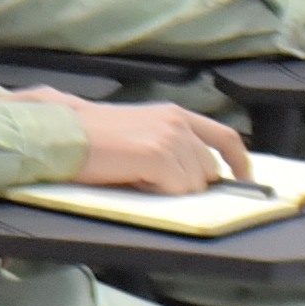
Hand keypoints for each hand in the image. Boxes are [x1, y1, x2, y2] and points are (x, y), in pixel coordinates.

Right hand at [60, 101, 252, 193]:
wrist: (60, 136)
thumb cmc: (88, 138)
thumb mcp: (139, 131)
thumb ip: (172, 142)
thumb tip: (198, 171)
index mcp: (174, 114)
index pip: (225, 137)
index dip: (239, 162)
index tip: (245, 180)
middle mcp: (178, 122)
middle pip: (208, 170)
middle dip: (186, 183)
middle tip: (149, 178)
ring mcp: (170, 139)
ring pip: (192, 185)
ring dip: (166, 188)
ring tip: (133, 173)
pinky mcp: (158, 156)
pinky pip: (175, 189)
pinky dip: (154, 191)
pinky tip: (130, 177)